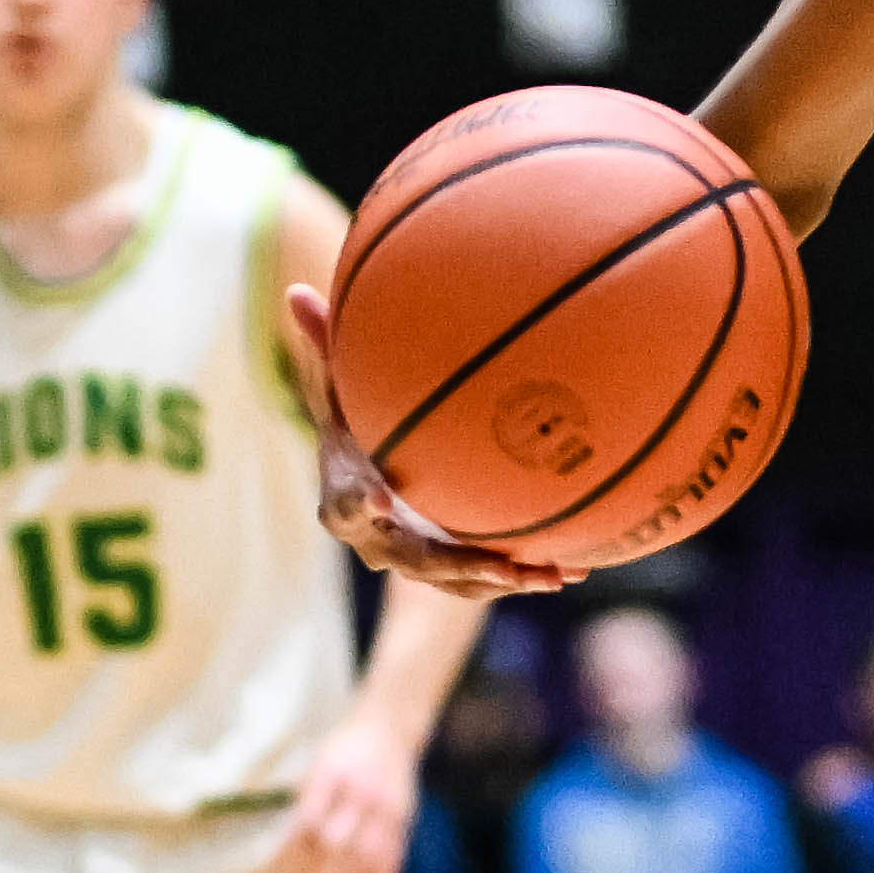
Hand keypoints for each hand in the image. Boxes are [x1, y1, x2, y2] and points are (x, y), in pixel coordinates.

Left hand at [260, 718, 421, 872]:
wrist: (390, 729)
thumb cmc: (346, 749)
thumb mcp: (318, 764)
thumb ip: (308, 802)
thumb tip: (288, 851)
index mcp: (333, 774)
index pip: (308, 820)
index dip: (290, 851)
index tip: (276, 870)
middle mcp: (362, 792)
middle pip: (338, 843)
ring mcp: (387, 808)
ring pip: (367, 857)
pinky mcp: (405, 821)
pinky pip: (393, 860)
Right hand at [287, 301, 580, 596]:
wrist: (366, 489)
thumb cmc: (353, 432)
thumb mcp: (337, 394)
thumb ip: (324, 350)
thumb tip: (297, 291)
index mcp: (344, 501)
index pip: (346, 506)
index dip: (359, 504)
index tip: (377, 499)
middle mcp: (380, 542)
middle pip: (417, 562)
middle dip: (461, 565)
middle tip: (502, 566)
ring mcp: (418, 562)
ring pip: (461, 581)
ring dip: (506, 579)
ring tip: (553, 574)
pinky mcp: (450, 569)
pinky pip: (489, 579)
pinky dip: (527, 574)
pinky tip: (576, 568)